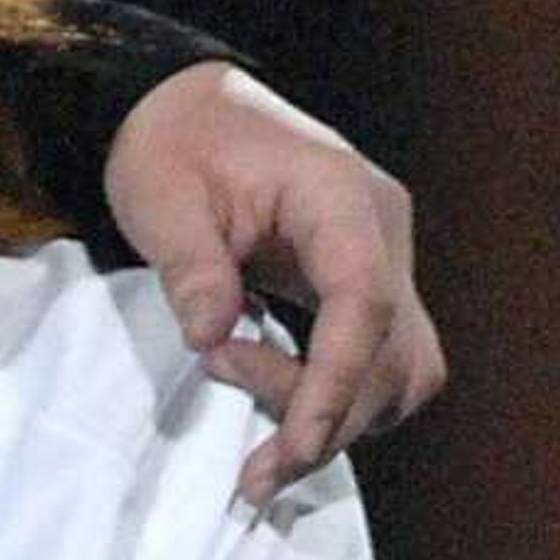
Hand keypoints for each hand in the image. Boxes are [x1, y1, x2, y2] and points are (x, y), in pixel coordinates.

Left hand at [102, 63, 444, 504]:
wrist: (186, 107)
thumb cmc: (173, 142)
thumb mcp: (158, 194)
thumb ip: (191, 266)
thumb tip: (212, 338)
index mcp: (339, 198)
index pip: (363, 303)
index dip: (334, 384)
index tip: (291, 447)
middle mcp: (381, 232)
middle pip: (394, 354)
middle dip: (327, 417)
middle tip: (246, 451)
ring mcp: (383, 260)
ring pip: (400, 371)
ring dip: (336, 416)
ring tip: (250, 422)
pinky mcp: (365, 287)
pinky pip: (376, 361)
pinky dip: (336, 398)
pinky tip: (276, 411)